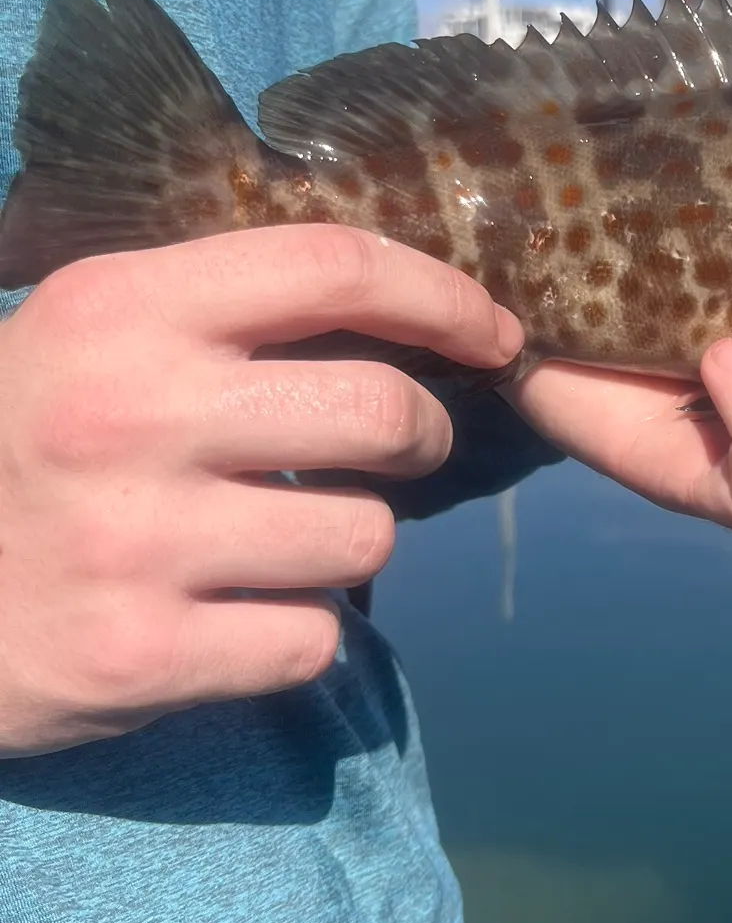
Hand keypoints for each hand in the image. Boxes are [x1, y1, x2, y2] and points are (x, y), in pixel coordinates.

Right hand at [0, 225, 519, 757]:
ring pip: (366, 536)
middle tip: (402, 446)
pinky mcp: (139, 656)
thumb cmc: (16, 446)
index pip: (332, 265)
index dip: (440, 293)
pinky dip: (298, 633)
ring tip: (287, 538)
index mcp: (120, 310)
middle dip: (424, 433)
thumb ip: (224, 311)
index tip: (493, 329)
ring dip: (352, 540)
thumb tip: (405, 307)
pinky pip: (313, 639)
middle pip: (382, 408)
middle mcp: (129, 413)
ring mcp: (133, 542)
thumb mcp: (91, 339)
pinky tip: (236, 617)